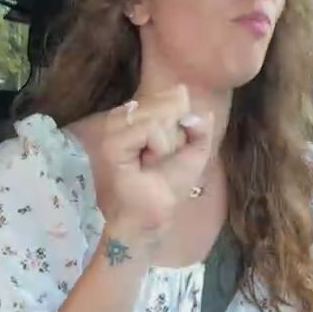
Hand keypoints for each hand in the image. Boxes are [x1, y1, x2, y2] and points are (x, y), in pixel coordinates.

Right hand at [99, 85, 212, 238]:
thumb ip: (200, 128)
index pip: (168, 96)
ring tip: (154, 162)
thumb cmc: (169, 187)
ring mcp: (114, 128)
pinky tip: (148, 163)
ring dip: (167, 143)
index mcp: (138, 116)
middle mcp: (123, 118)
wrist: (153, 215)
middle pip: (165, 102)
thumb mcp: (195, 153)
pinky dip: (160, 147)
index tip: (171, 149)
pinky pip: (151, 128)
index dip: (180, 121)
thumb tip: (199, 109)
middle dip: (175, 134)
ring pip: (159, 115)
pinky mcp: (112, 142)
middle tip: (161, 159)